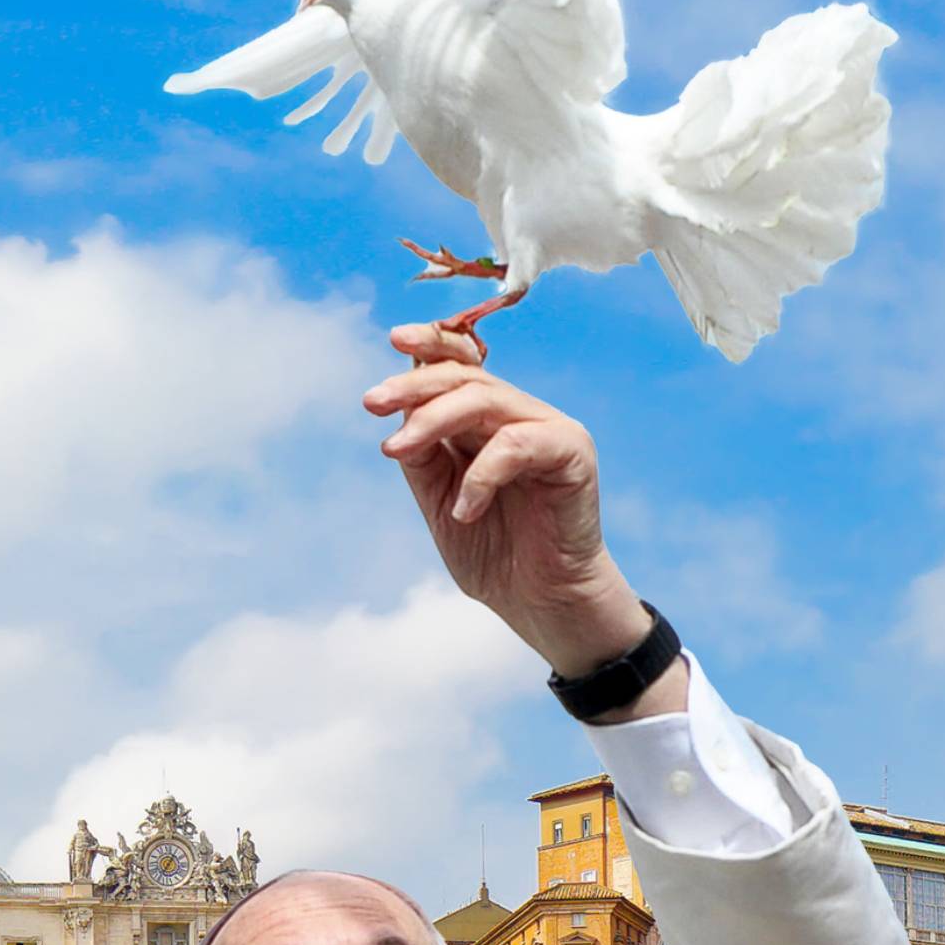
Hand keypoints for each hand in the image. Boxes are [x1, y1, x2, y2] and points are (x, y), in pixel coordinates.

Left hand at [366, 324, 681, 696]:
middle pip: (464, 377)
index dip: (430, 344)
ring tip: (397, 451)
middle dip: (413, 385)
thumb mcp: (441, 501)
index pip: (459, 365)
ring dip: (432, 420)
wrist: (540, 603)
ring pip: (485, 400)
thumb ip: (423, 459)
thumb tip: (397, 419)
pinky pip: (517, 444)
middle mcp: (518, 416)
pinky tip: (465, 510)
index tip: (394, 340)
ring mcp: (548, 430)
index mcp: (486, 422)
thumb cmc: (495, 554)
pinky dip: (482, 474)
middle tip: (372, 402)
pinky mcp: (572, 452)